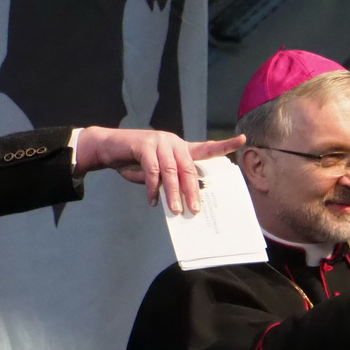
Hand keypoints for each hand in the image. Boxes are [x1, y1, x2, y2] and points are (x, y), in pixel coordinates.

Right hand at [72, 127, 245, 214]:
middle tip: (195, 210)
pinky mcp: (144, 144)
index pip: (206, 148)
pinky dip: (152, 187)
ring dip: (173, 193)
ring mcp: (159, 141)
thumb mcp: (155, 174)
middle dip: (192, 192)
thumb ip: (169, 183)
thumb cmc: (134, 162)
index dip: (224, 145)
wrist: (107, 148)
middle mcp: (173, 142)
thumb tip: (181, 203)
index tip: (242, 139)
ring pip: (171, 171)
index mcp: (180, 148)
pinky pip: (152, 170)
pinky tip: (152, 200)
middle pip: (188, 169)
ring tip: (175, 210)